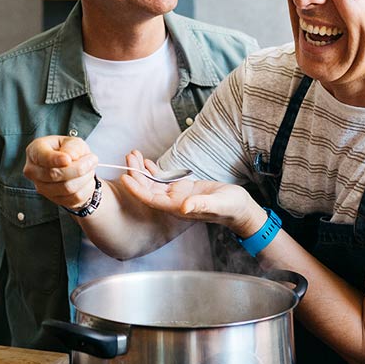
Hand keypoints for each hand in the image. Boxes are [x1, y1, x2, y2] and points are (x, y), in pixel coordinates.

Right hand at [23, 136, 98, 209]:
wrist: (75, 167)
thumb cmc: (70, 151)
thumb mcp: (73, 142)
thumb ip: (72, 147)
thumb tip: (70, 157)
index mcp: (35, 151)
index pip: (42, 158)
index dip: (55, 160)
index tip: (68, 159)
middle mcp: (33, 171)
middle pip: (54, 174)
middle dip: (78, 168)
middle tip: (92, 160)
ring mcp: (42, 187)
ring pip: (67, 188)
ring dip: (85, 178)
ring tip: (90, 169)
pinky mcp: (54, 199)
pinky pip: (74, 197)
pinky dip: (86, 188)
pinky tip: (86, 179)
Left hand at [119, 151, 263, 236]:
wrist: (239, 208)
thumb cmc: (230, 207)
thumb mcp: (217, 203)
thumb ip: (201, 205)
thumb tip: (184, 207)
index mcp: (178, 208)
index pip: (150, 199)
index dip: (137, 189)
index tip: (125, 177)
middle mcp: (174, 203)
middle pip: (148, 189)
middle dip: (136, 174)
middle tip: (129, 157)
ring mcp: (177, 196)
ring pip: (153, 184)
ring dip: (142, 171)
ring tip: (134, 155)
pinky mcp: (183, 189)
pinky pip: (163, 180)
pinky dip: (154, 171)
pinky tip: (146, 162)